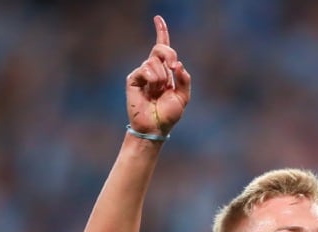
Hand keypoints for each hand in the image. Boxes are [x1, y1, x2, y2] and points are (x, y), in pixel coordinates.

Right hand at [126, 16, 191, 135]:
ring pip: (154, 61)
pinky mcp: (133, 79)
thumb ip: (184, 80)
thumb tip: (179, 65)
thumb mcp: (183, 97)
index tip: (158, 18)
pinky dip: (152, 79)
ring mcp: (143, 73)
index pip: (162, 48)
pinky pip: (145, 69)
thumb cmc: (168, 115)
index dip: (161, 32)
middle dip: (169, 54)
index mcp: (165, 72)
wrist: (155, 128)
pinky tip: (151, 91)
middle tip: (174, 67)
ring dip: (161, 77)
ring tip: (158, 92)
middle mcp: (153, 70)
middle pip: (160, 49)